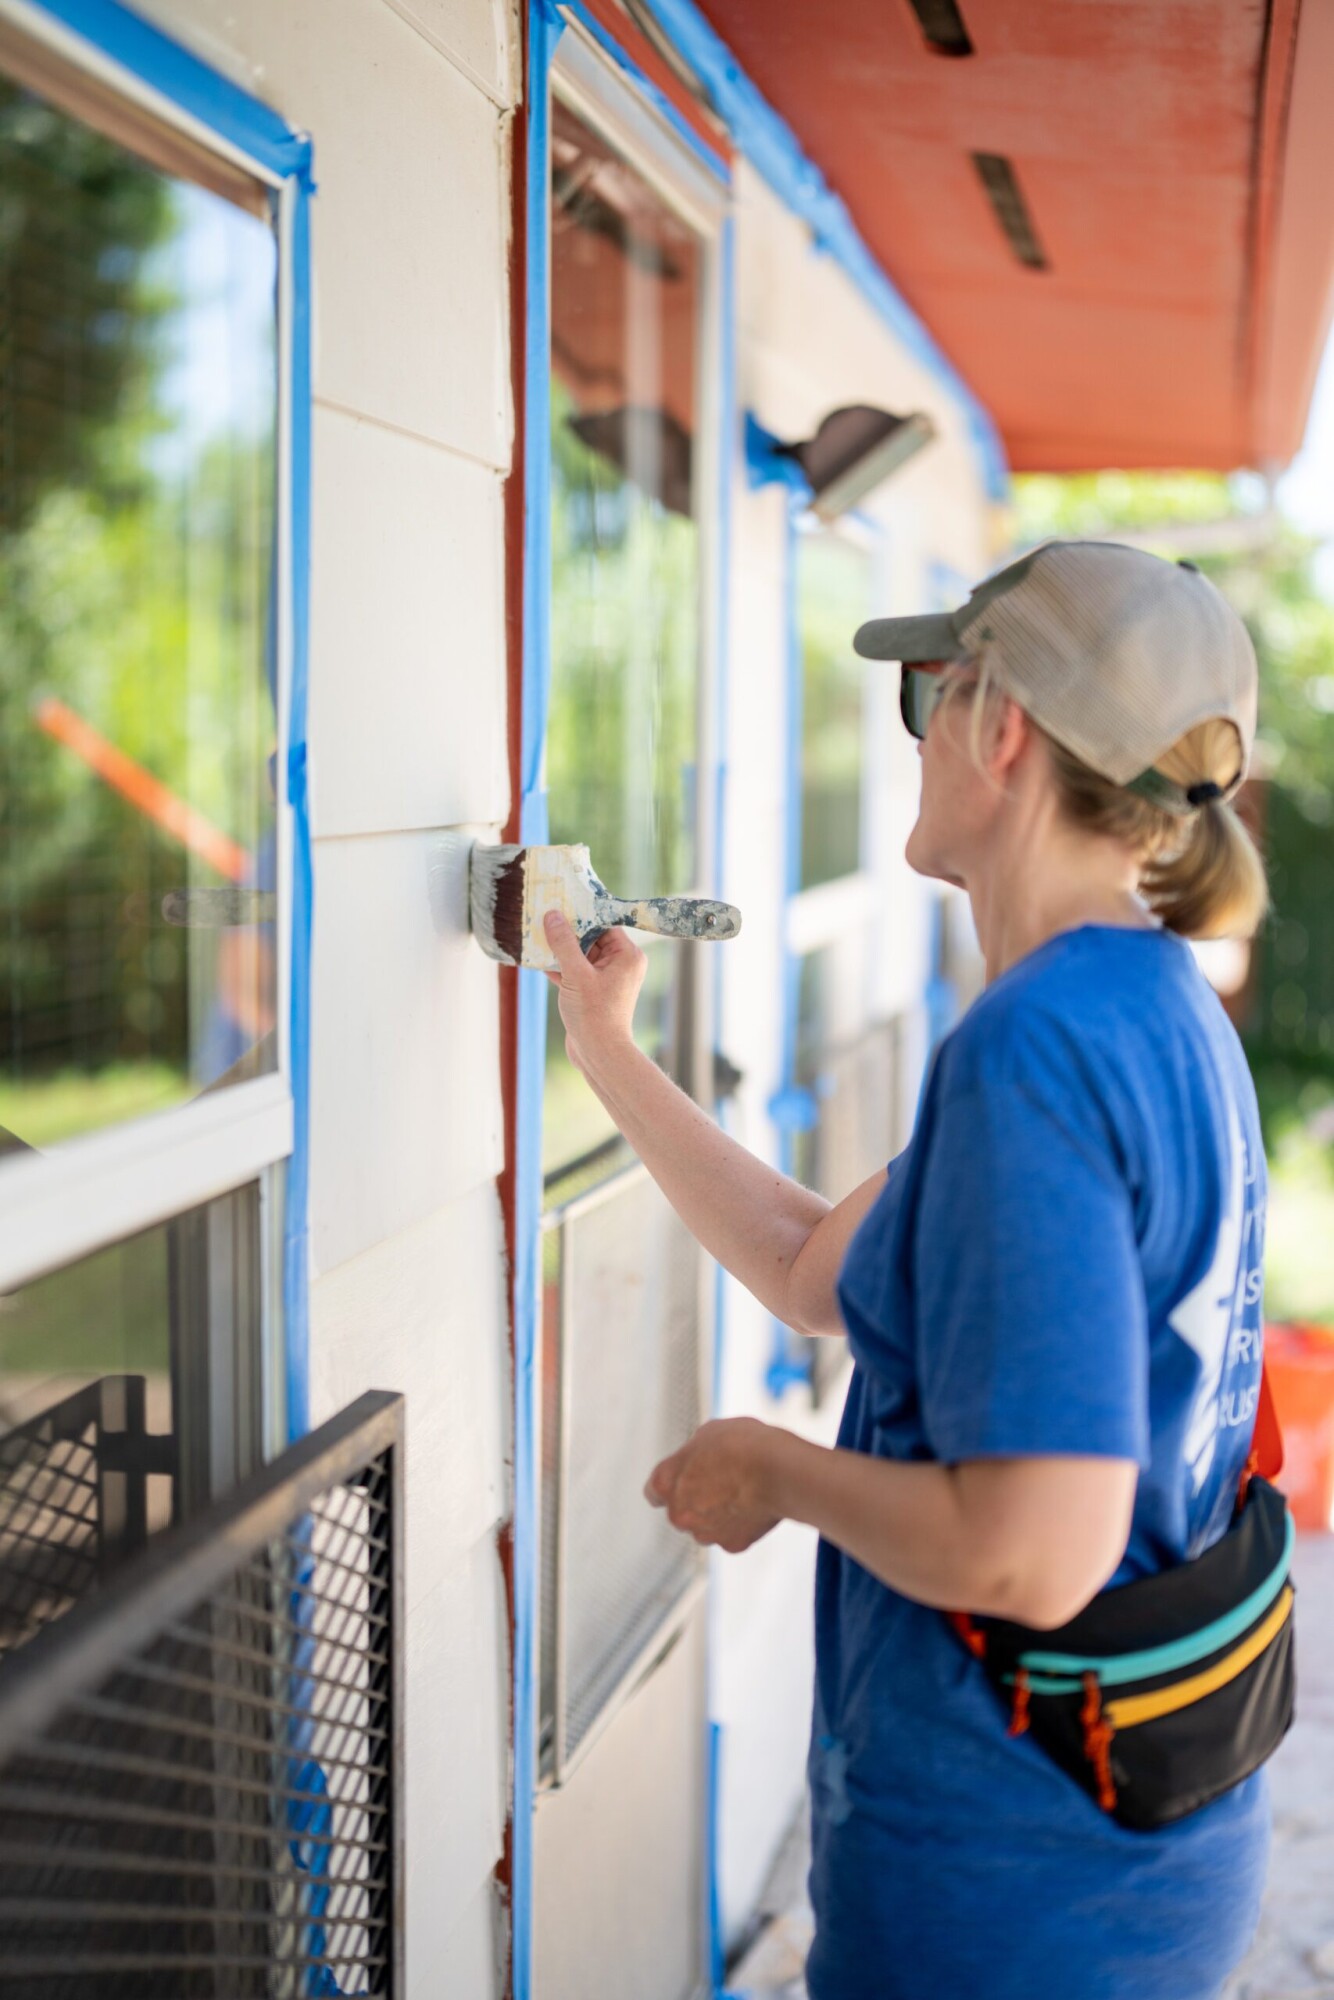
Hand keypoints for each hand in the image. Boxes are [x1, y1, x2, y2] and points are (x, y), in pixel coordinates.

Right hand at [543, 912, 646, 1076]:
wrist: (598, 1054)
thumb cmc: (594, 1015)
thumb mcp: (576, 974)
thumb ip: (564, 943)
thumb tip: (553, 915)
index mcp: (627, 956)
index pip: (604, 924)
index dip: (582, 914)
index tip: (561, 901)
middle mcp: (620, 965)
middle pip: (590, 938)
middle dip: (566, 931)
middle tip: (543, 915)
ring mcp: (606, 979)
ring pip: (579, 955)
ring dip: (559, 949)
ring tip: (535, 935)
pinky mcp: (592, 992)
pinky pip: (574, 972)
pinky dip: (558, 967)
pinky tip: (536, 958)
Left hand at [644, 1418, 782, 1553]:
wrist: (775, 1469)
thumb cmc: (741, 1445)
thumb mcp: (707, 1433)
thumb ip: (693, 1455)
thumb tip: (698, 1460)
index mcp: (664, 1482)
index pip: (654, 1492)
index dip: (672, 1484)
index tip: (683, 1481)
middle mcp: (678, 1514)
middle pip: (681, 1512)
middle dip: (696, 1502)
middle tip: (722, 1483)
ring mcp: (704, 1533)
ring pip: (706, 1527)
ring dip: (718, 1516)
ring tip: (742, 1492)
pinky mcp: (731, 1545)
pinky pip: (733, 1535)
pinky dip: (742, 1525)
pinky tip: (755, 1506)